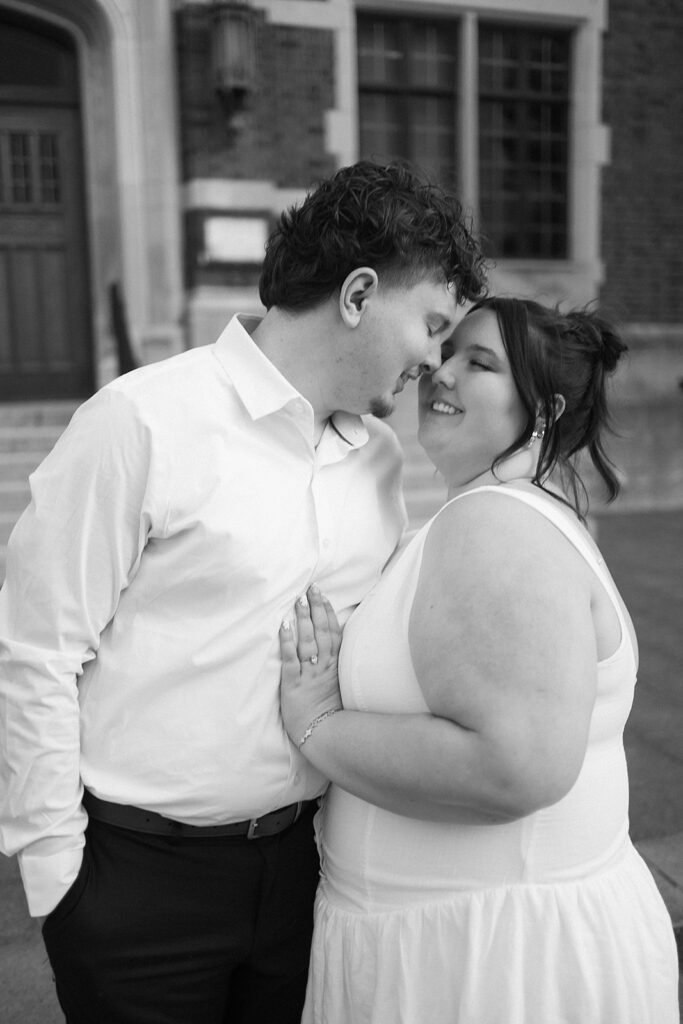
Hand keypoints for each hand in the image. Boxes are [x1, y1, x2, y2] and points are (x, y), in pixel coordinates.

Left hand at [279, 584, 342, 746]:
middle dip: (315, 608)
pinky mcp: (293, 684)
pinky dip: (287, 642)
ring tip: (299, 600)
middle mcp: (323, 667)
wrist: (323, 737)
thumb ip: (338, 668)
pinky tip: (285, 626)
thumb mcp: (339, 688)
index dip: (327, 613)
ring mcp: (308, 675)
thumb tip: (336, 650)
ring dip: (303, 619)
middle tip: (310, 588)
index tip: (322, 596)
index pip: (333, 633)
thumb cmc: (331, 715)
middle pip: (321, 632)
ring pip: (307, 641)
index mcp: (335, 666)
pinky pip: (290, 659)